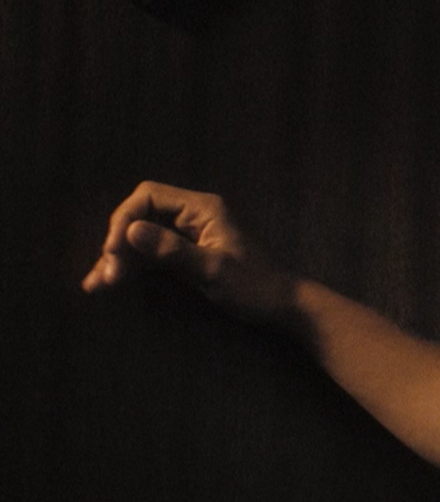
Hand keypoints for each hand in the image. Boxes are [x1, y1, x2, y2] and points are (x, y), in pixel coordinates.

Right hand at [81, 181, 297, 324]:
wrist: (281, 305)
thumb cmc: (254, 286)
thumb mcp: (212, 269)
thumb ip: (172, 250)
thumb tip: (131, 231)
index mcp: (202, 208)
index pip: (148, 196)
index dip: (125, 219)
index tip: (114, 251)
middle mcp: (192, 214)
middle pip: (140, 214)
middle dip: (118, 242)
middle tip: (107, 275)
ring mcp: (188, 233)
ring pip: (141, 235)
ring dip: (118, 257)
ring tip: (96, 284)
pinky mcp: (185, 252)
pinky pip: (150, 253)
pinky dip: (131, 265)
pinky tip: (109, 282)